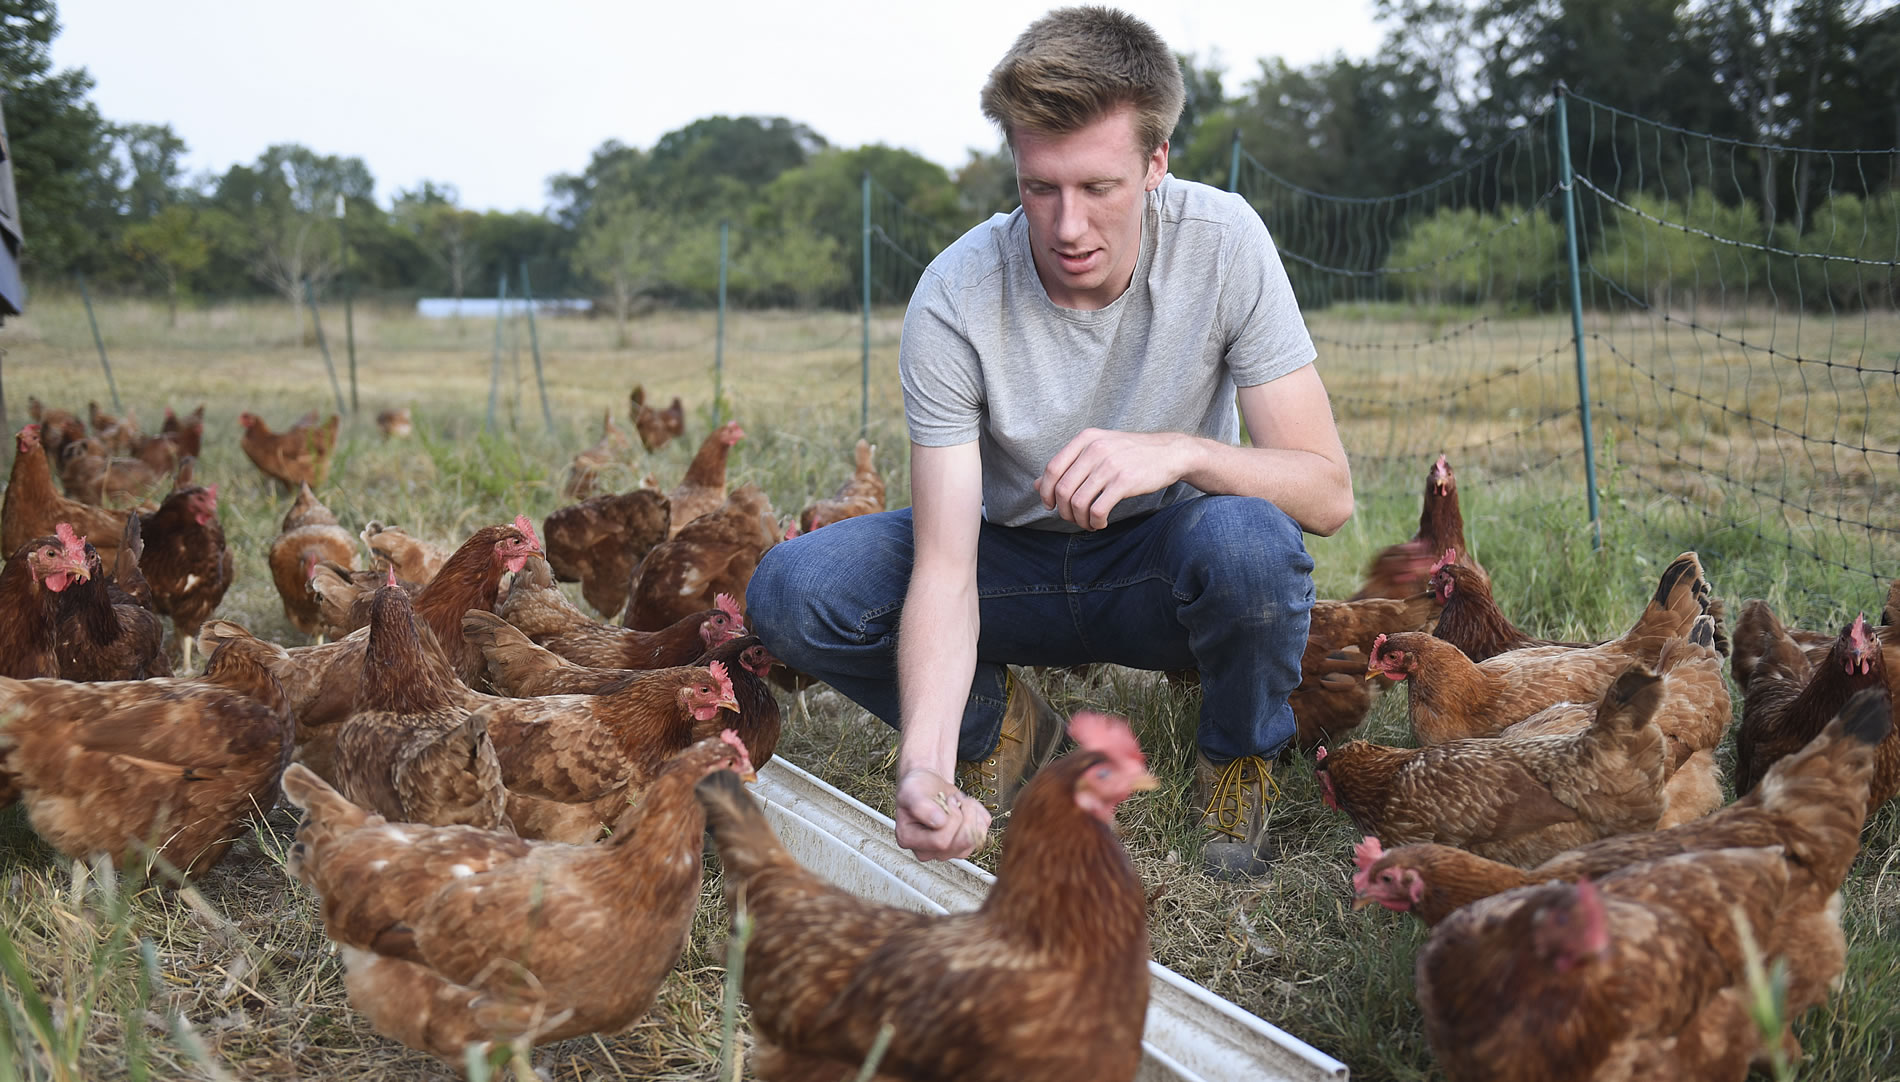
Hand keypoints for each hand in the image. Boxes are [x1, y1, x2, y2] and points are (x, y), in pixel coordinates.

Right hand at [894, 769, 990, 860]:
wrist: (929, 786)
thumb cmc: (917, 788)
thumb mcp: (911, 790)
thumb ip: (920, 806)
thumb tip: (938, 821)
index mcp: (910, 839)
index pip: (941, 841)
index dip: (950, 818)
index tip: (946, 800)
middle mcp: (928, 850)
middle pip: (961, 842)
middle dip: (964, 815)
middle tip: (953, 800)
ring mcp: (948, 851)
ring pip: (974, 840)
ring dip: (971, 814)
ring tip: (959, 803)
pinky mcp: (964, 846)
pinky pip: (982, 832)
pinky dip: (979, 814)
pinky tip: (965, 807)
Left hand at [1036, 429, 1189, 529]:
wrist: (1169, 453)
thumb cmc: (1130, 454)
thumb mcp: (1098, 450)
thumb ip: (1068, 466)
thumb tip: (1037, 486)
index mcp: (1085, 439)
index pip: (1052, 469)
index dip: (1046, 492)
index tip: (1051, 506)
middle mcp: (1095, 449)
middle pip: (1062, 489)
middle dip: (1063, 511)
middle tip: (1073, 518)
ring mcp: (1110, 465)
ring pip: (1077, 502)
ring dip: (1079, 520)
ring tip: (1089, 523)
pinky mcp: (1124, 481)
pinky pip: (1097, 509)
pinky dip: (1095, 522)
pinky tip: (1100, 523)